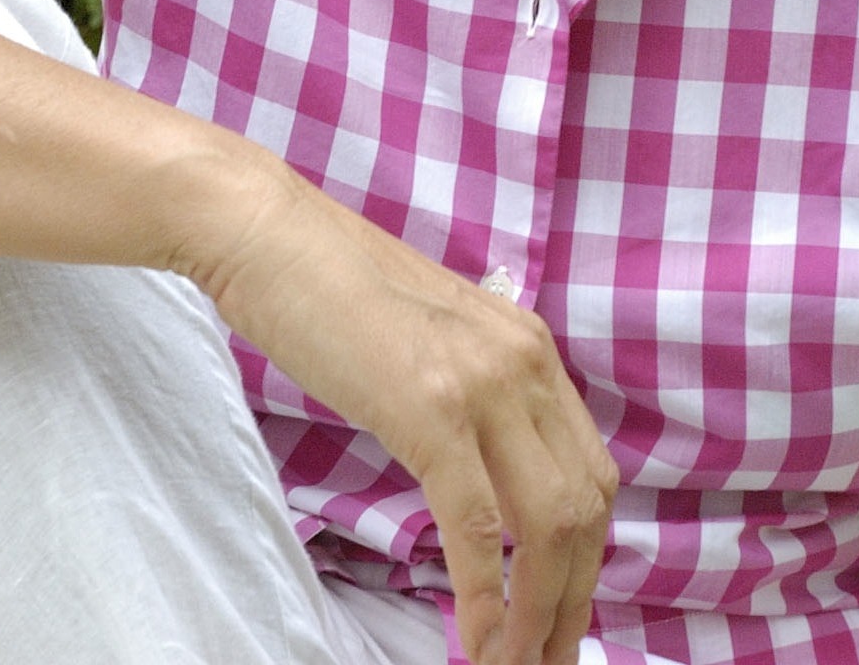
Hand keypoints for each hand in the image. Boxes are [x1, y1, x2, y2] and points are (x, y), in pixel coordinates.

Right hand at [188, 157, 617, 664]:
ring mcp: (481, 382)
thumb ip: (472, 393)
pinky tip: (477, 643)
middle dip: (573, 600)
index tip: (562, 613)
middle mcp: (523, 360)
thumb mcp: (431, 338)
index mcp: (528, 345)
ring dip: (538, 614)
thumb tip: (485, 471)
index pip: (590, 472)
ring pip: (547, 526)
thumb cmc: (330, 287)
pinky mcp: (430, 409)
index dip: (586, 557)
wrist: (268, 235)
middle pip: (585, 507)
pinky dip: (485, 597)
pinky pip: (477, 526)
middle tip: (549, 659)